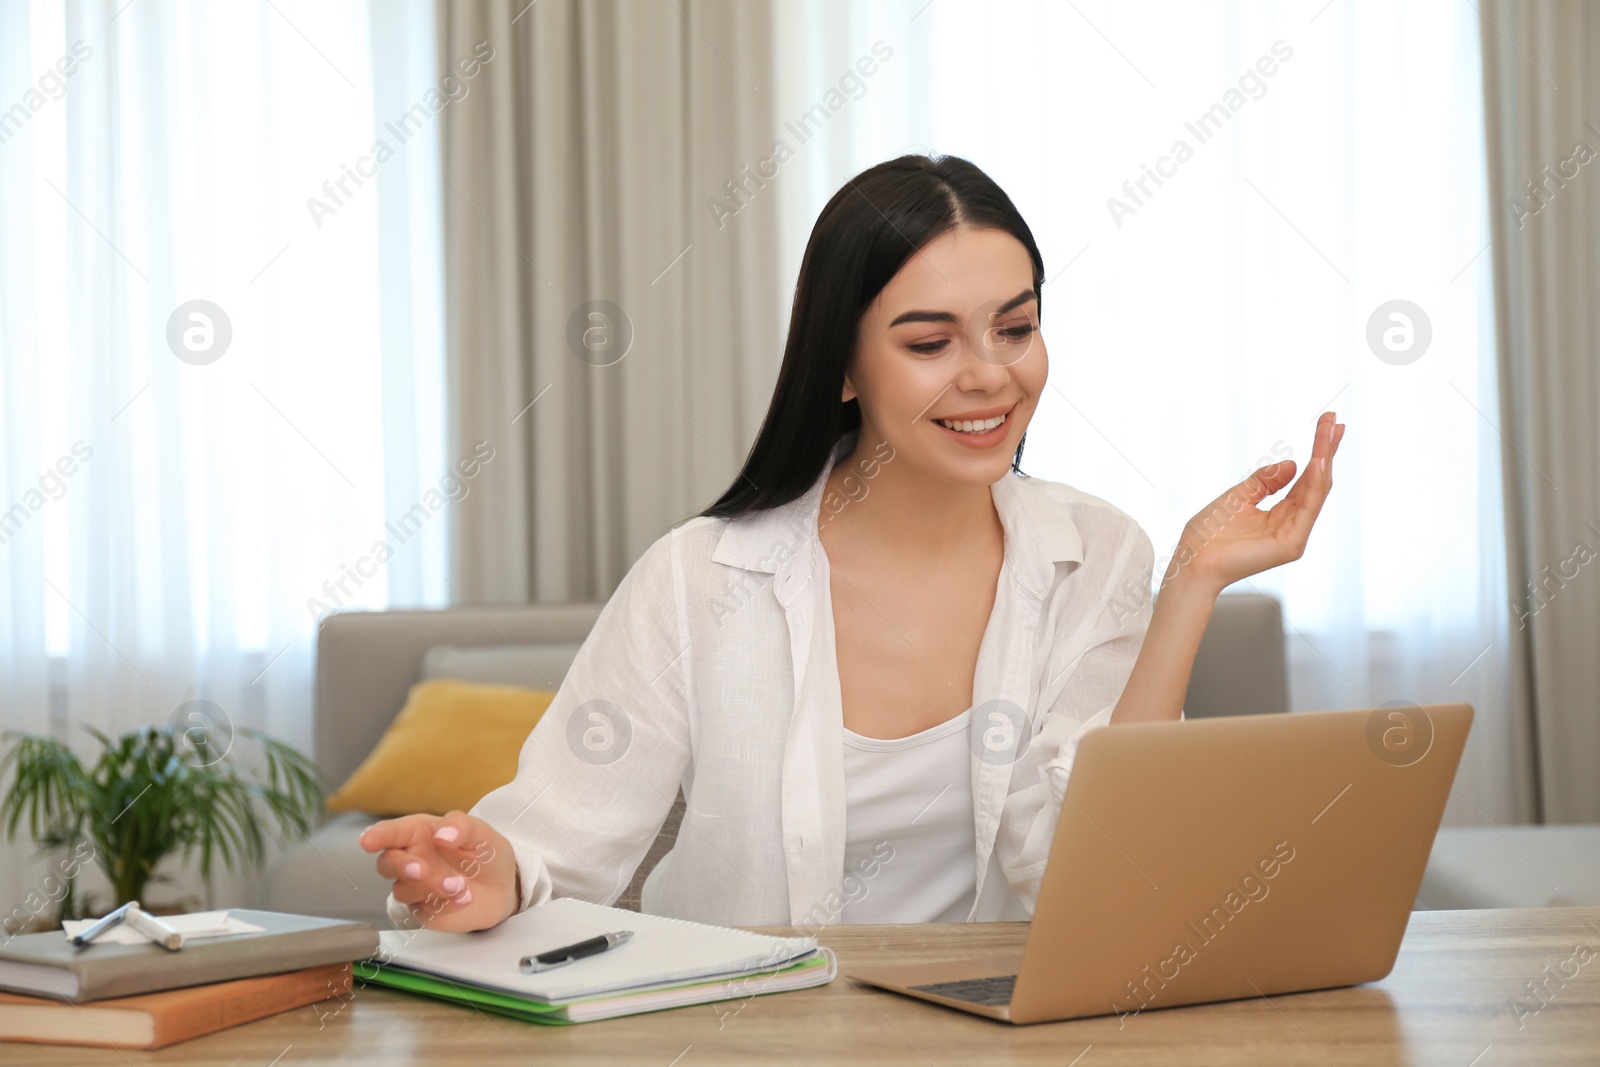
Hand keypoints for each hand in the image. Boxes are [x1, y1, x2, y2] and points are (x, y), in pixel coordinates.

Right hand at [360, 810, 519, 931]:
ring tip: (462, 886)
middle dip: (401, 866)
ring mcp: (414, 886)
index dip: (377, 835)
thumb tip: (441, 834)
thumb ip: (461, 827)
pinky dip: (443, 905)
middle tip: (422, 870)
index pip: (391, 832)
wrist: (502, 887)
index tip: (367, 841)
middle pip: (386, 863)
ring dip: (431, 888)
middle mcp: (411, 858)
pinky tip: (463, 899)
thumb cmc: (484, 853)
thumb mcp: (481, 833)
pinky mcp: (422, 909)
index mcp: (419, 833)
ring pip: (403, 889)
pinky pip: (421, 910)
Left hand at [1166, 411, 1344, 592]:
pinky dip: (1315, 483)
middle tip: (1335, 419)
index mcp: (1282, 515)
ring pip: (1316, 490)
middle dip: (1326, 449)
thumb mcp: (1239, 496)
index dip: (1317, 451)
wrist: (1193, 559)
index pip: (1306, 479)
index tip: (1327, 423)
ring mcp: (1295, 535)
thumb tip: (1294, 464)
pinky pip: (1308, 508)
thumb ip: (1265, 480)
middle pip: (1316, 482)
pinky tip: (1319, 461)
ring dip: (1324, 459)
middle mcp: (1293, 525)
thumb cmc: (1210, 533)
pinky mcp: (1291, 543)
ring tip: (1330, 432)